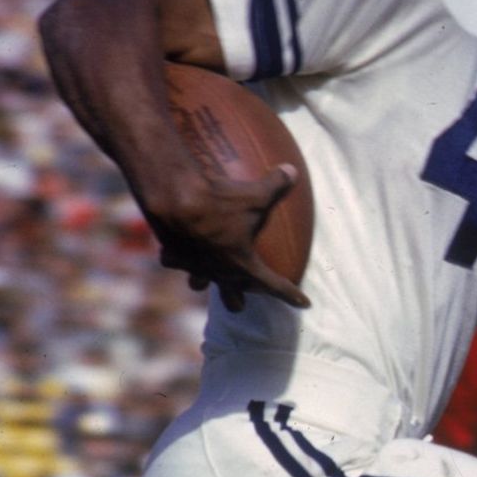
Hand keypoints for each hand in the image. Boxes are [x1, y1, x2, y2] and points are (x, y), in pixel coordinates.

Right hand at [142, 163, 310, 311]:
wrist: (175, 200)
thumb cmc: (221, 202)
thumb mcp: (256, 194)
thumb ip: (277, 184)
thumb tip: (292, 171)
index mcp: (243, 265)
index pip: (274, 285)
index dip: (291, 294)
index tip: (304, 303)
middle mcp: (218, 272)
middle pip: (231, 297)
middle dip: (237, 300)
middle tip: (242, 304)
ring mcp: (193, 266)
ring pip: (199, 283)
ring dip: (205, 281)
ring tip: (205, 280)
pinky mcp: (171, 255)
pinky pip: (175, 261)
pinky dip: (178, 257)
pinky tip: (179, 248)